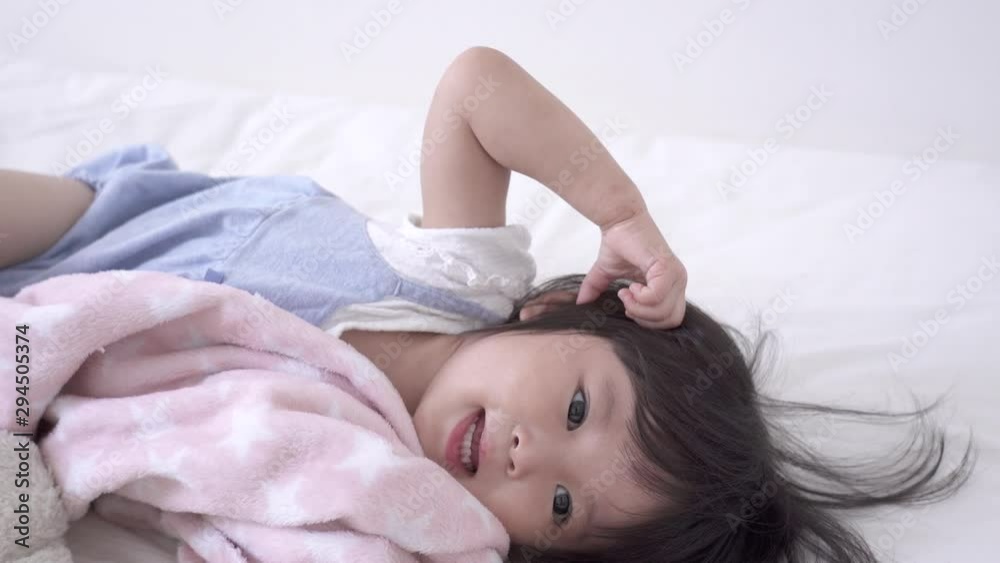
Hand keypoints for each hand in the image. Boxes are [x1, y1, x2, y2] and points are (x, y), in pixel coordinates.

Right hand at [576, 209, 686, 328]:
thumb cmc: (619, 242)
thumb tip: (580, 304)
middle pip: (671, 321)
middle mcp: (678, 281)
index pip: (670, 319)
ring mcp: (676, 276)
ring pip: (664, 313)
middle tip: (627, 302)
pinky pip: (656, 298)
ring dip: (639, 308)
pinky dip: (640, 298)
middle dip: (644, 319)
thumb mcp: (606, 273)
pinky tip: (630, 286)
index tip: (628, 305)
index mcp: (670, 285)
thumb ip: (597, 290)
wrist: (619, 220)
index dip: (647, 320)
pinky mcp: (667, 268)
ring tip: (626, 291)